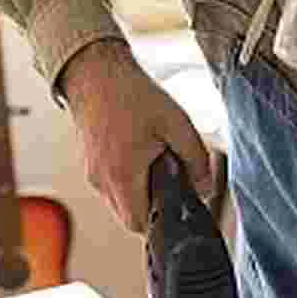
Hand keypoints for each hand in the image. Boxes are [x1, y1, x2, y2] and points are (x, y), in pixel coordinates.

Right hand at [61, 39, 214, 231]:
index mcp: (122, 174)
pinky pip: (111, 187)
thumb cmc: (131, 94)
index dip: (161, 220)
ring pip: (120, 203)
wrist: (95, 73)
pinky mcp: (90, 166)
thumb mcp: (176, 123)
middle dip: (153, 207)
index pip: (140, 224)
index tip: (175, 204)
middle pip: (130, 218)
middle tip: (167, 178)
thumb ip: (196, 160)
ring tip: (152, 161)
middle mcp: (102, 180)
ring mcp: (93, 175)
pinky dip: (127, 181)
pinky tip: (138, 155)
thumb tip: (206, 188)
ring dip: (140, 194)